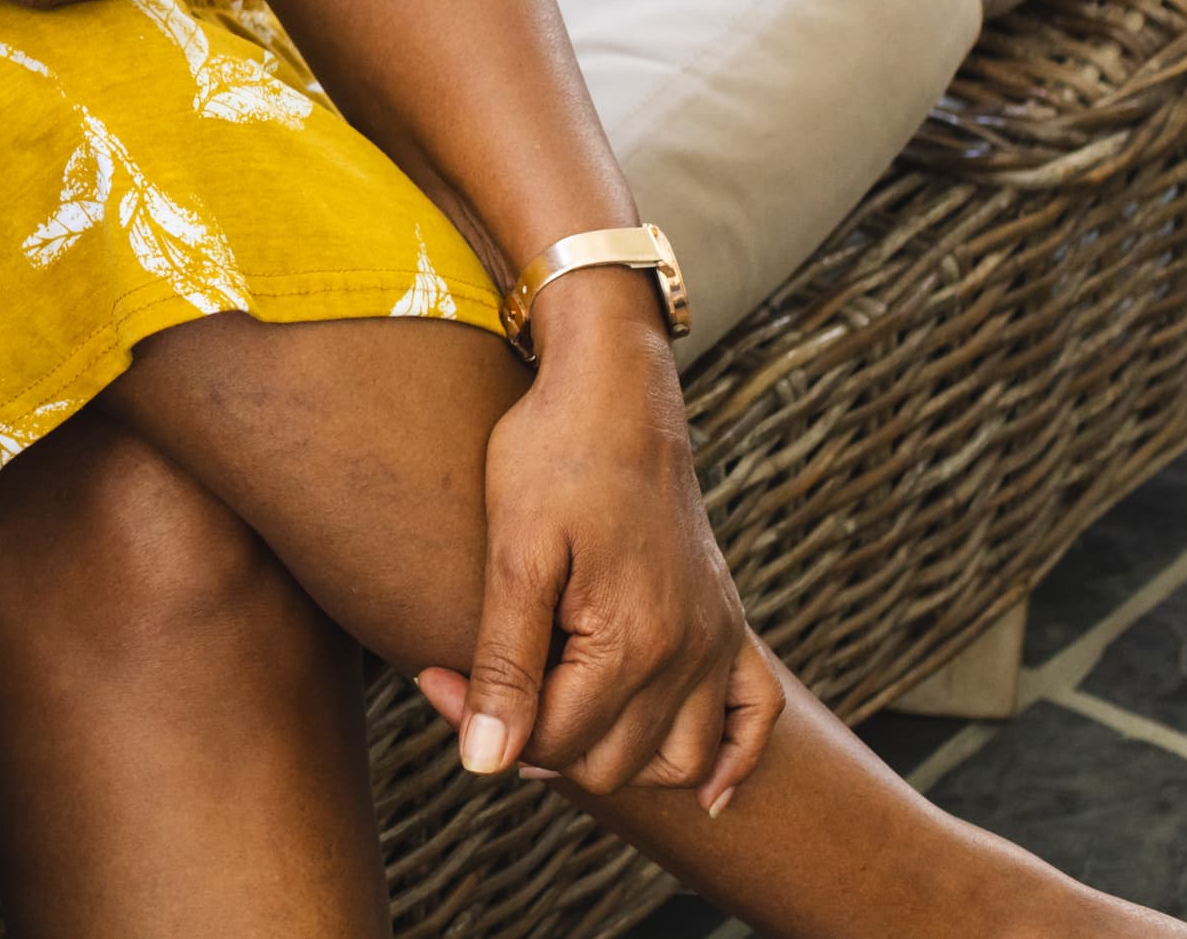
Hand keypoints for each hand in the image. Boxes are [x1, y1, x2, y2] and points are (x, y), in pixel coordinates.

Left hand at [410, 276, 778, 810]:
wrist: (614, 392)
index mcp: (633, 642)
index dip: (483, 726)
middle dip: (537, 743)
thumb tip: (485, 764)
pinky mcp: (729, 624)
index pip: (555, 743)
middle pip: (610, 764)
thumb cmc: (550, 458)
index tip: (432, 675)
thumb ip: (504, 664)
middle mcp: (688, 654)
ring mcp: (716, 641)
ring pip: (677, 763)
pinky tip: (702, 793)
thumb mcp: (512, 555)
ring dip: (616, 761)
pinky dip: (733, 762)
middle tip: (478, 689)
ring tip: (550, 721)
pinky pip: (754, 720)